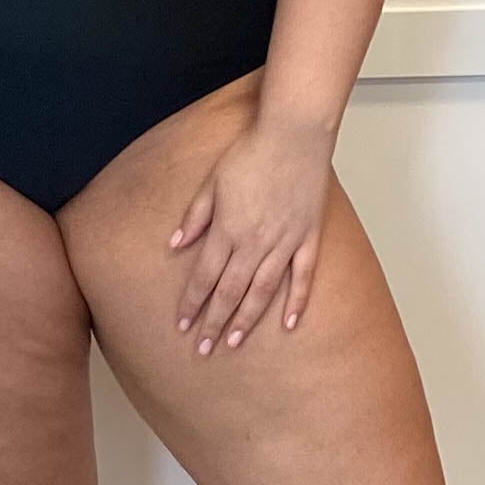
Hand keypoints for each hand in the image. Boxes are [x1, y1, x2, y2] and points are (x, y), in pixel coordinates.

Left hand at [167, 113, 334, 352]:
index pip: (205, 276)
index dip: (192, 303)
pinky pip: (303, 277)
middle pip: (230, 291)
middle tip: (202, 350)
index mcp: (228, 229)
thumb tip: (175, 245)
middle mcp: (254, 242)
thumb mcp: (212, 182)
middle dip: (213, 322)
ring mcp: (285, 242)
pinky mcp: (308, 237)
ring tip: (233, 343)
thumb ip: (195, 216)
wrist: (293, 135)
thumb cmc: (251, 152)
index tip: (182, 326)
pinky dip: (297, 302)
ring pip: (262, 291)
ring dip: (246, 320)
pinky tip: (289, 325)